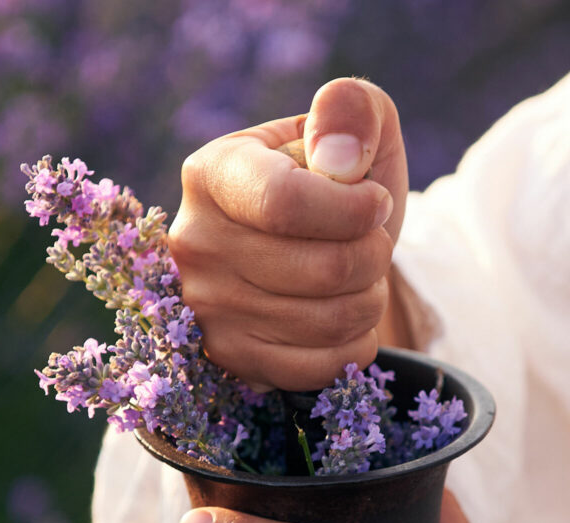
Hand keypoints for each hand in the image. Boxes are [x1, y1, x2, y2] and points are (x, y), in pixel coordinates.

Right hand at [169, 78, 408, 390]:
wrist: (314, 248)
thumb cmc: (336, 182)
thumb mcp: (352, 128)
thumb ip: (352, 110)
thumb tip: (337, 157)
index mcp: (213, 172)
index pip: (284, 203)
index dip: (353, 209)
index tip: (376, 200)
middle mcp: (194, 241)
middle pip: (322, 269)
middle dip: (373, 255)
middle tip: (370, 241)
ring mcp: (205, 306)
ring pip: (328, 322)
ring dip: (369, 299)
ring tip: (357, 275)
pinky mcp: (228, 356)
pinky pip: (318, 366)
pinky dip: (353, 342)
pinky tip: (344, 315)